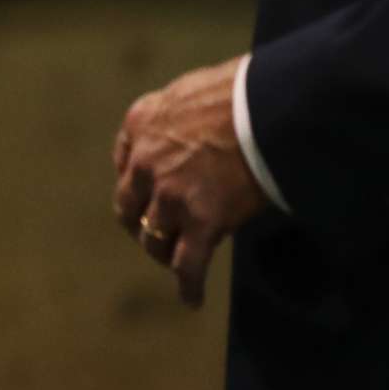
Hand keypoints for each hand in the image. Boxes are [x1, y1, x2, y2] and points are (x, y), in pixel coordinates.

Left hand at [112, 55, 267, 308]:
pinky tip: (192, 299)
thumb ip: (179, 114)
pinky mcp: (201, 222)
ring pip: (154, 238)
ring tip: (175, 262)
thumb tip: (193, 125)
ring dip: (162, 252)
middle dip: (140, 221)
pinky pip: (188, 265)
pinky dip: (189, 286)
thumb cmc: (240, 90)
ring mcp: (170, 195)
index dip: (135, 183)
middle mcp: (145, 162)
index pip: (124, 161)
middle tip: (155, 232)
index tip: (146, 193)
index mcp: (140, 123)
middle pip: (130, 205)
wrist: (264, 107)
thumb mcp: (190, 90)